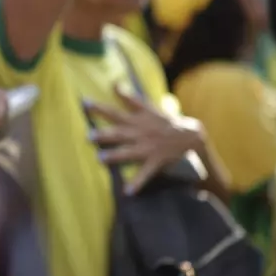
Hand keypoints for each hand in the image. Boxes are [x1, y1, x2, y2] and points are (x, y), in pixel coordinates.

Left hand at [87, 87, 206, 194]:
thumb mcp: (148, 107)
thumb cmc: (164, 121)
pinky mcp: (155, 161)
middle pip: (120, 132)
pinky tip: (128, 192)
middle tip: (88, 136)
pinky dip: (137, 183)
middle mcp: (141, 132)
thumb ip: (129, 97)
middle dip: (104, 134)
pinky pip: (145, 173)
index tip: (84, 103)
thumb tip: (113, 83)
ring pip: (128, 152)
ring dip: (115, 155)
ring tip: (100, 159)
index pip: (116, 111)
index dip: (101, 106)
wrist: (190, 136)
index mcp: (138, 119)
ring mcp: (148, 147)